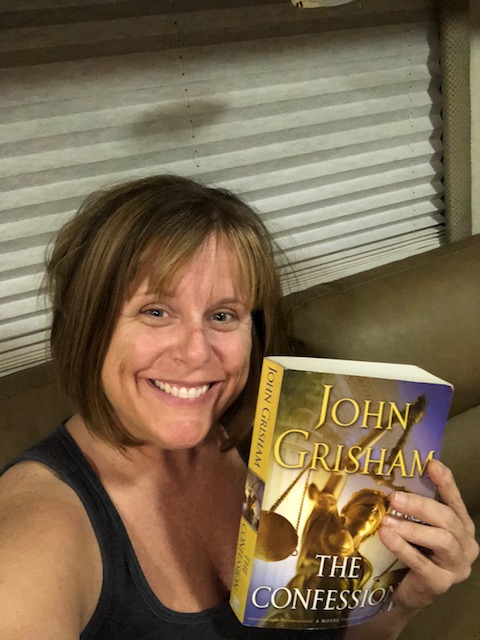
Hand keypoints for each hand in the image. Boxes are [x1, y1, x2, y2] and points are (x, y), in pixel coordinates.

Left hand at [378, 458, 478, 611]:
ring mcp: (456, 566)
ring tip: (387, 521)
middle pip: (448, 519)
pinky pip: (422, 563)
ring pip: (441, 540)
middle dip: (421, 506)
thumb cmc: (413, 551)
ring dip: (412, 528)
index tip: (432, 463)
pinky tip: (387, 537)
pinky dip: (403, 548)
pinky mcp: (441, 584)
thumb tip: (393, 480)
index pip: (455, 500)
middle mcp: (465, 545)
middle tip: (394, 498)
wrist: (405, 590)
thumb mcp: (416, 525)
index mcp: (461, 526)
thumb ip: (413, 507)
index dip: (446, 482)